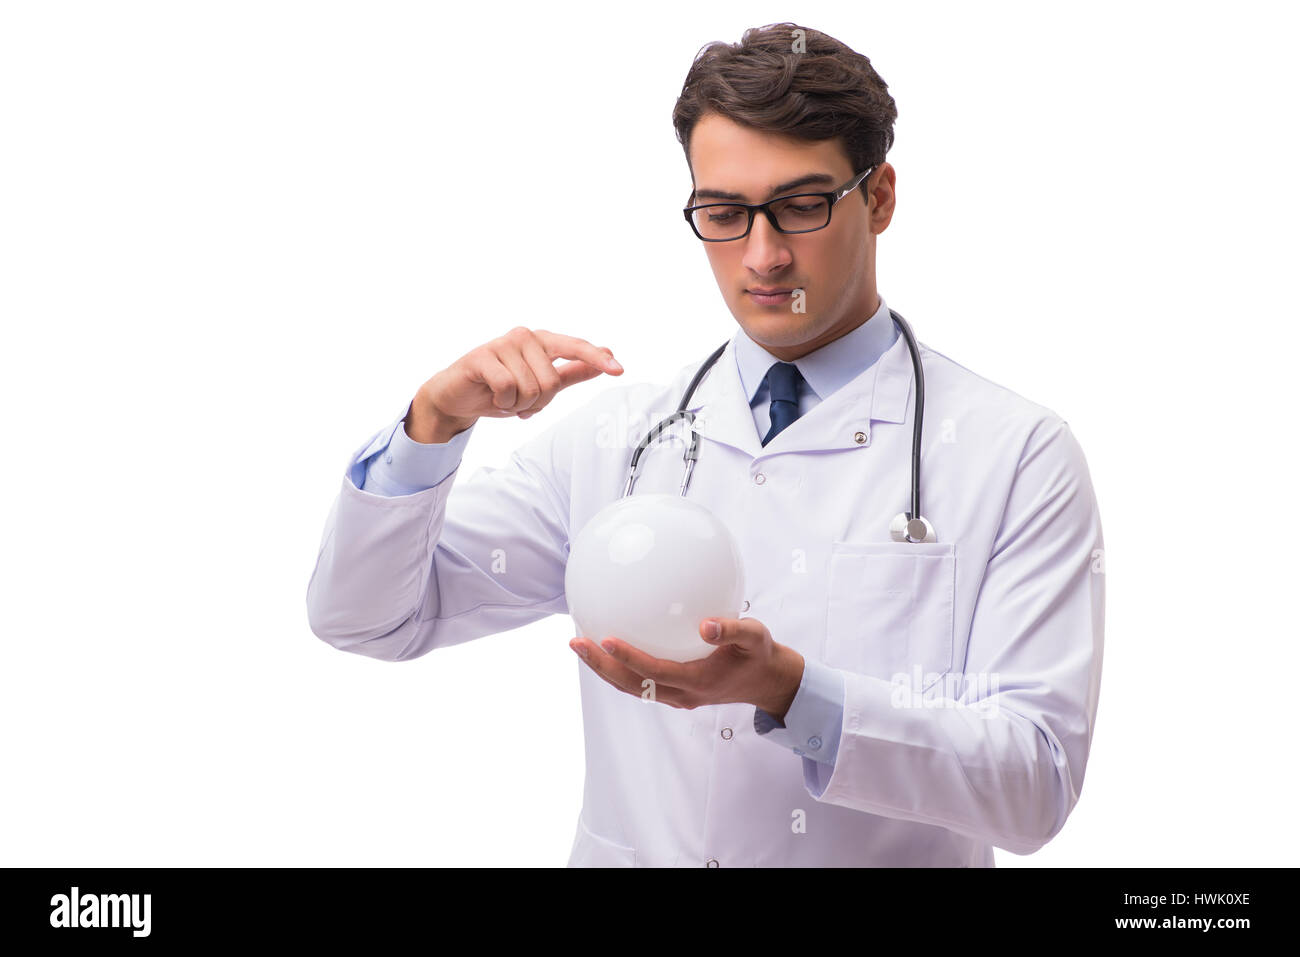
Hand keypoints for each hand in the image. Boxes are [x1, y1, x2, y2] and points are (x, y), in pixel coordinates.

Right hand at [407, 327, 622, 442]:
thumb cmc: (499, 389)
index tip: (618, 370)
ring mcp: (502, 344)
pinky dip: (501, 401)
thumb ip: (572, 372)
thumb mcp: (540, 385)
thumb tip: (607, 357)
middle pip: (551, 382)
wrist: (458, 398)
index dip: (596, 359)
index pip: (575, 347)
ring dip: (517, 404)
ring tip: (504, 398)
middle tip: (518, 400)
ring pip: (529, 388)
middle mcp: (524, 337)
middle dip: (536, 402)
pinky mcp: (481, 355)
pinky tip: (491, 395)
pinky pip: (506, 387)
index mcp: (542, 342)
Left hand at [568, 616, 804, 718]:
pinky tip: (607, 647)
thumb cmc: (759, 654)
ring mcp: (677, 696)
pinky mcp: (675, 693)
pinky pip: (641, 683)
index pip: (655, 671)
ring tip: (580, 645)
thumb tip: (705, 623)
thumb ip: (733, 628)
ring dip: (604, 670)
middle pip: (631, 685)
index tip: (605, 639)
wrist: (767, 682)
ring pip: (632, 687)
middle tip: (576, 642)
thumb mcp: (756, 636)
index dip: (629, 658)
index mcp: (698, 680)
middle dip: (601, 667)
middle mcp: (682, 694)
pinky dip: (620, 669)